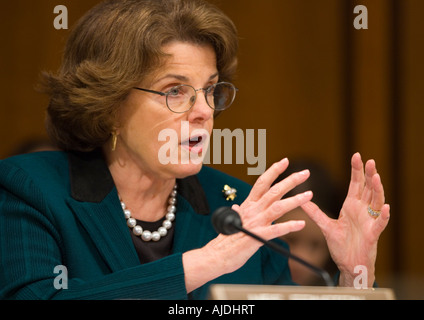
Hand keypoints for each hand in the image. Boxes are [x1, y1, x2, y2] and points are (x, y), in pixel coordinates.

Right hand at [183, 158, 311, 291]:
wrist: (217, 255)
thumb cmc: (226, 239)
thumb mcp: (232, 220)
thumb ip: (238, 212)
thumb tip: (236, 206)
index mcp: (248, 205)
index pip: (262, 183)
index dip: (273, 171)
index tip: (285, 161)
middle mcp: (253, 211)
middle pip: (274, 191)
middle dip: (290, 180)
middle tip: (305, 173)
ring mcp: (255, 223)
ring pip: (277, 207)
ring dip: (294, 200)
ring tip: (309, 195)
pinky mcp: (258, 237)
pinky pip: (276, 230)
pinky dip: (289, 226)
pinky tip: (301, 224)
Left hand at [301, 153, 389, 286]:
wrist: (348, 264)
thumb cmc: (341, 245)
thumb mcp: (325, 226)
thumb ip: (315, 212)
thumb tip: (302, 200)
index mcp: (351, 206)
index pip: (355, 184)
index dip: (356, 170)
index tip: (356, 155)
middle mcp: (362, 210)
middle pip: (368, 188)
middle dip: (368, 174)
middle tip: (369, 160)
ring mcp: (369, 221)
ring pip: (376, 202)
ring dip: (377, 189)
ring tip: (376, 177)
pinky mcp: (373, 234)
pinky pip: (380, 223)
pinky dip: (383, 215)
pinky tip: (385, 207)